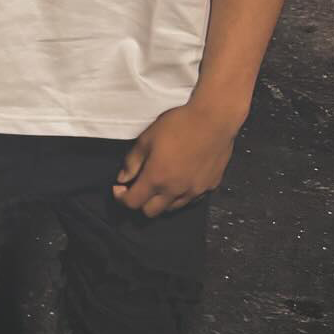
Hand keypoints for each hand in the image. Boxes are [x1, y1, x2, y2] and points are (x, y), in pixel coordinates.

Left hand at [114, 97, 241, 215]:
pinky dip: (180, 195)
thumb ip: (132, 162)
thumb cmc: (178, 125)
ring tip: (159, 183)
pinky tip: (179, 180)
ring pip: (172, 208)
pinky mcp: (210, 186)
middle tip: (138, 187)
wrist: (214, 120)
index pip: (133, 203)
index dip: (121, 198)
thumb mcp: (146, 139)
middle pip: (151, 212)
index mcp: (157, 178)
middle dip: (140, 202)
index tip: (119, 188)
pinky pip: (191, 199)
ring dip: (161, 200)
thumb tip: (123, 178)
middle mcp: (175, 190)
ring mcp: (195, 191)